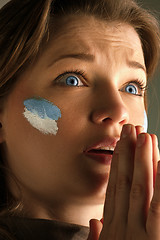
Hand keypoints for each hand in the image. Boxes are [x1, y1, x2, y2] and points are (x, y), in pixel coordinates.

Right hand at [87, 124, 159, 239]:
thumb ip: (98, 237)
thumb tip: (93, 221)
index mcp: (112, 227)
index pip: (114, 188)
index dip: (117, 163)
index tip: (120, 144)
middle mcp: (123, 224)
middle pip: (125, 181)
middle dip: (128, 152)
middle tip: (131, 129)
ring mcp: (138, 231)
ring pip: (140, 188)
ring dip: (142, 160)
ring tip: (145, 137)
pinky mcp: (155, 239)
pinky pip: (158, 207)